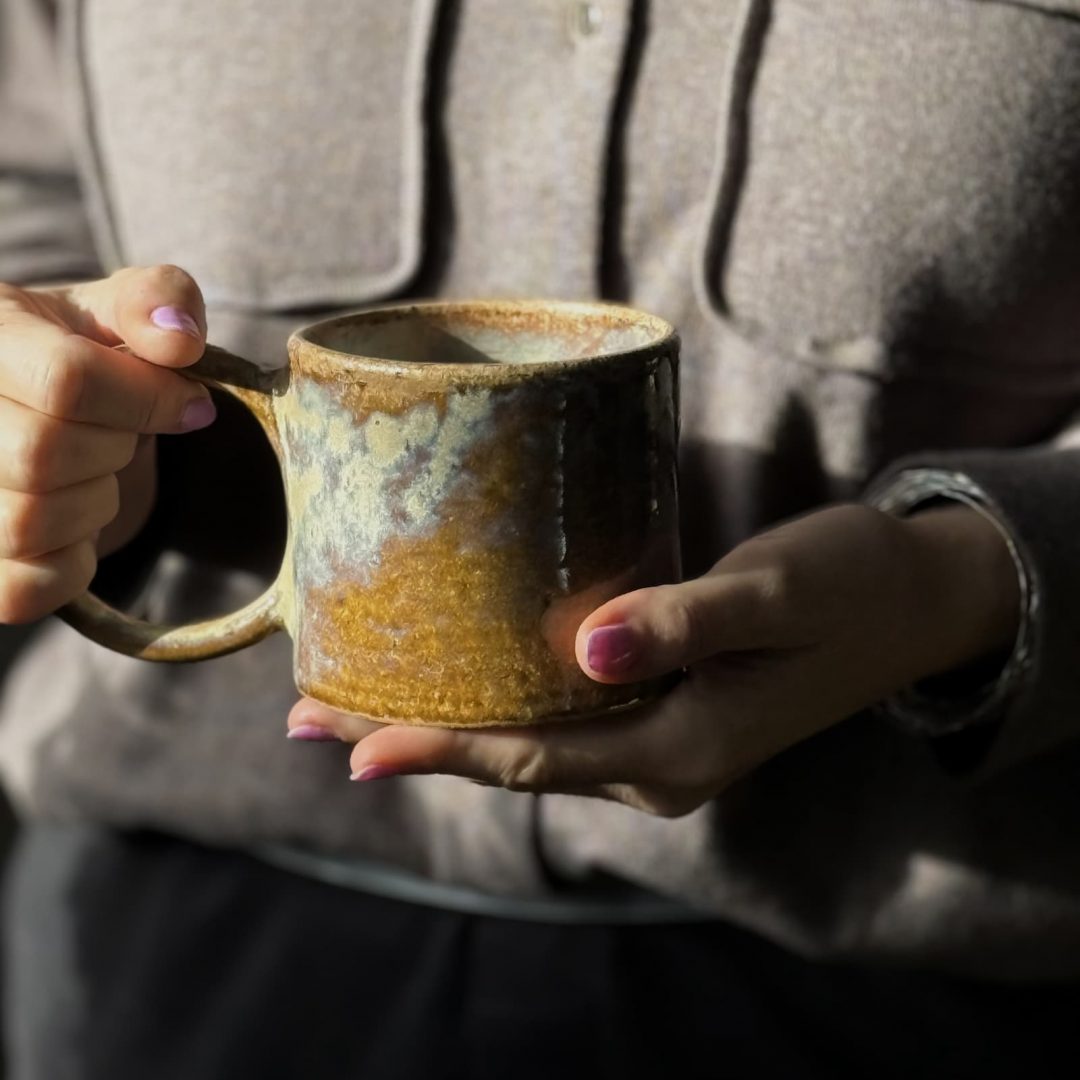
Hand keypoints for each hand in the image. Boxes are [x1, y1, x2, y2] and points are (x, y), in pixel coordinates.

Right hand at [0, 266, 213, 623]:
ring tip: (93, 473)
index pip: (67, 380)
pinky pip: (23, 589)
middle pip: (44, 455)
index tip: (191, 404)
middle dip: (115, 448)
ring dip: (93, 505)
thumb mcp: (119, 310)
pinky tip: (76, 527)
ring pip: (29, 522)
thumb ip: (157, 300)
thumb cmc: (83, 350)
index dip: (151, 399)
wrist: (36, 403)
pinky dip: (71, 567)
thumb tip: (179, 342)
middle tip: (124, 435)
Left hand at [288, 503, 1019, 815]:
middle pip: (514, 757)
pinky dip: (500, 699)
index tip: (347, 742)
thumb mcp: (773, 597)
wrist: (912, 598)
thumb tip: (588, 649)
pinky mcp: (665, 704)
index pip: (533, 758)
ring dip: (448, 721)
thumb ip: (682, 624)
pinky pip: (564, 716)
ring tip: (360, 697)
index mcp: (680, 752)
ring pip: (533, 739)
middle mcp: (659, 762)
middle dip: (414, 738)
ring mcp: (662, 739)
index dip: (437, 751)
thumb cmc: (848, 587)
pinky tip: (460, 673)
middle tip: (312, 715)